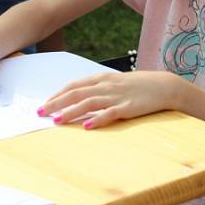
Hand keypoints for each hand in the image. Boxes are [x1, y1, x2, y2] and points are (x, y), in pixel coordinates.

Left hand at [39, 70, 177, 127]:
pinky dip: (97, 119)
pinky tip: (87, 126)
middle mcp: (106, 86)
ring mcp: (116, 96)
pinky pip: (110, 113)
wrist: (164, 85)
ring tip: (57, 121)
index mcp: (102, 78)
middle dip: (56, 103)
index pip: (74, 86)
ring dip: (71, 112)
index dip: (57, 95)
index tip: (44, 104)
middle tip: (40, 113)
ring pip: (89, 103)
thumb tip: (79, 98)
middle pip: (76, 93)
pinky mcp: (128, 107)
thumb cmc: (139, 85)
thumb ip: (98, 89)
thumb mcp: (116, 83)